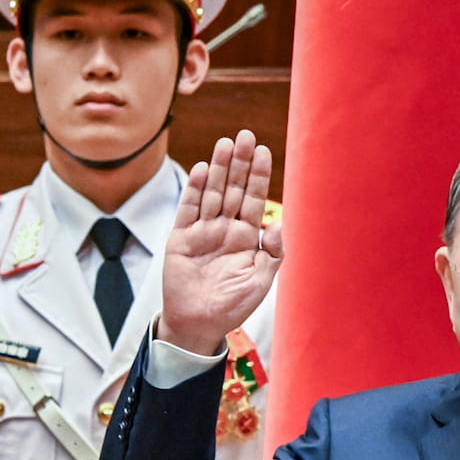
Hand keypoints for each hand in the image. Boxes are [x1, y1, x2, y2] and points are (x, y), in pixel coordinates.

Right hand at [160, 130, 282, 354]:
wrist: (199, 324)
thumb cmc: (232, 304)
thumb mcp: (260, 281)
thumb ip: (272, 253)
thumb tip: (278, 224)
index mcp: (247, 236)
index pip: (255, 199)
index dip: (259, 175)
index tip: (265, 151)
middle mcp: (225, 228)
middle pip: (234, 188)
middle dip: (240, 162)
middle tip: (246, 135)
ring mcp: (203, 231)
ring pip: (213, 193)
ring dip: (220, 169)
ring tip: (226, 143)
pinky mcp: (181, 238)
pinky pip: (189, 210)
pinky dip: (196, 190)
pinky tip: (204, 170)